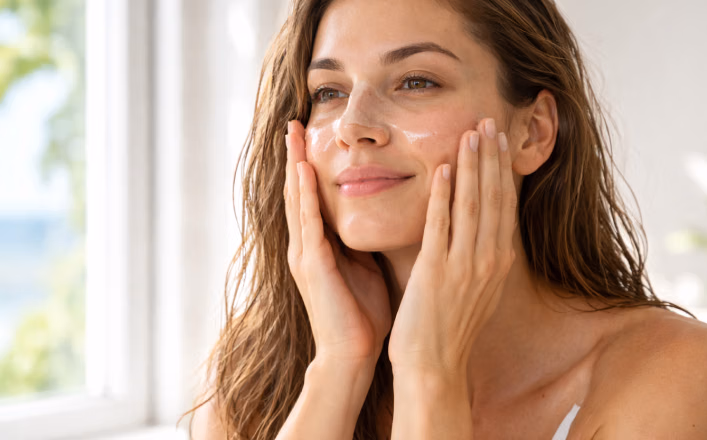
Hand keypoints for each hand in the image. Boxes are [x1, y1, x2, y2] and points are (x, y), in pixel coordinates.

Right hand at [285, 120, 391, 363]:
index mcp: (318, 245)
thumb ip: (361, 237)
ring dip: (294, 165)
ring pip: (296, 200)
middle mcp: (304, 245)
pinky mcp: (311, 266)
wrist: (353, 354)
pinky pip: (308, 223)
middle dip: (295, 156)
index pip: (311, 195)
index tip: (312, 133)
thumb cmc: (363, 312)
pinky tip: (303, 171)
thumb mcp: (363, 263)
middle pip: (297, 190)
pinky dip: (304, 195)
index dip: (309, 164)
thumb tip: (378, 210)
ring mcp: (304, 254)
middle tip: (293, 121)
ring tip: (292, 133)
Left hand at [387, 118, 517, 375]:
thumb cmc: (450, 330)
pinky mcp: (436, 272)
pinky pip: (440, 226)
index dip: (501, 169)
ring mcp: (463, 266)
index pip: (503, 205)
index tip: (499, 139)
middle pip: (493, 198)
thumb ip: (479, 257)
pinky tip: (441, 170)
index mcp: (498, 263)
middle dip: (491, 157)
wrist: (435, 368)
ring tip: (471, 133)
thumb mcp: (476, 289)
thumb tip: (482, 231)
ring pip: (471, 205)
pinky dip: (442, 196)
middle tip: (489, 121)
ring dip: (471, 166)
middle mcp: (488, 260)